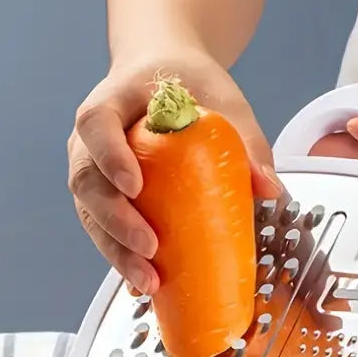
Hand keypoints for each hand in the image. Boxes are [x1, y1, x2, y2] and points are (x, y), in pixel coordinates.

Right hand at [67, 49, 281, 293]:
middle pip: (86, 181)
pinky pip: (102, 229)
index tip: (135, 184)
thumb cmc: (188, 84)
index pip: (96, 125)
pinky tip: (143, 282)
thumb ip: (246, 139)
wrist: (163, 74)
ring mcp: (92, 169)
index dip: (109, 156)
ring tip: (147, 280)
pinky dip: (121, 257)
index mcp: (112, 101)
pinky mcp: (103, 197)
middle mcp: (90, 139)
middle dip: (115, 222)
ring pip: (89, 214)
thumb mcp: (222, 100)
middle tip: (149, 248)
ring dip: (115, 251)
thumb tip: (270, 189)